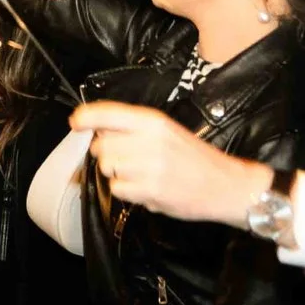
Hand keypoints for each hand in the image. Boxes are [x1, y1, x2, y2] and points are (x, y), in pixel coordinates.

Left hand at [72, 101, 274, 228]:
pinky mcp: (151, 189)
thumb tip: (95, 129)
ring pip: (107, 168)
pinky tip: (147, 188)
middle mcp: (150, 140)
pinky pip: (118, 189)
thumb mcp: (167, 132)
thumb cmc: (195, 159)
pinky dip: (128, 191)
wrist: (228, 186)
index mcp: (154, 122)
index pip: (107, 113)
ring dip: (118, 174)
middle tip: (129, 159)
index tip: (76, 123)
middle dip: (108, 154)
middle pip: (101, 145)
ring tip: (141, 174)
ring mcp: (150, 166)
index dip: (86, 117)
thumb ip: (133, 129)